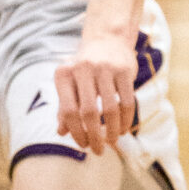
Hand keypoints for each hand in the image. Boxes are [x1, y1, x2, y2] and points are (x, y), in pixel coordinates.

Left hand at [54, 29, 137, 157]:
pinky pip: (127, 102)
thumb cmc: (84, 68)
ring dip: (111, 131)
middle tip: (98, 150)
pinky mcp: (125, 70)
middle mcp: (82, 69)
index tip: (83, 145)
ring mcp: (105, 68)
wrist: (107, 39)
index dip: (76, 133)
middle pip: (88, 113)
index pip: (68, 111)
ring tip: (111, 141)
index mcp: (64, 74)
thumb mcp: (70, 83)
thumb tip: (61, 133)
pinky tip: (123, 129)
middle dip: (94, 136)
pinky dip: (126, 120)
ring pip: (109, 109)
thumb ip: (64, 107)